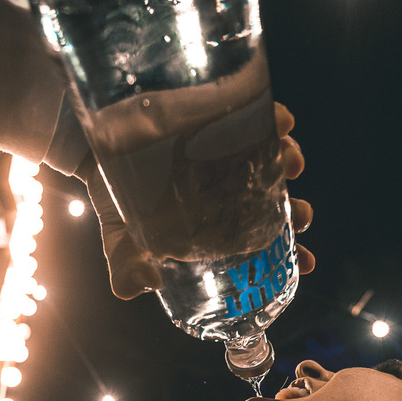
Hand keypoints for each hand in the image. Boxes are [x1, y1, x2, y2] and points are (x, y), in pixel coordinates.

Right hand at [79, 102, 314, 299]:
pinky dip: (276, 119)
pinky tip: (282, 122)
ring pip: (276, 159)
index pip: (266, 244)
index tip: (306, 262)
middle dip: (299, 211)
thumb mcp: (120, 241)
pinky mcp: (220, 117)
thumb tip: (143, 284)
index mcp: (219, 226)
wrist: (94, 149)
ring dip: (291, 160)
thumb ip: (128, 269)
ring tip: (291, 163)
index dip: (291, 255)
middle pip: (282, 203)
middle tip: (301, 215)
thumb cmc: (116, 202)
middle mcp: (232, 191)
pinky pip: (258, 116)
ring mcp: (229, 153)